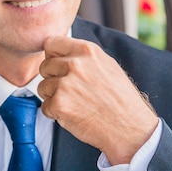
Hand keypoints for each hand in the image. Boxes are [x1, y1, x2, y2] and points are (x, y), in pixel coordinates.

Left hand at [38, 36, 158, 164]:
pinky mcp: (59, 104)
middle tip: (72, 91)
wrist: (128, 127)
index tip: (59, 67)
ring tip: (75, 104)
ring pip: (43, 87)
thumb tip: (61, 52)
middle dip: (53, 79)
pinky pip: (45, 107)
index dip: (53, 56)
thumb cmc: (120, 100)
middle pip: (45, 66)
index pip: (52, 43)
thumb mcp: (107, 66)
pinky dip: (55, 114)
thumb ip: (83, 57)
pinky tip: (74, 114)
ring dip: (53, 97)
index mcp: (87, 51)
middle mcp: (75, 64)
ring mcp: (65, 84)